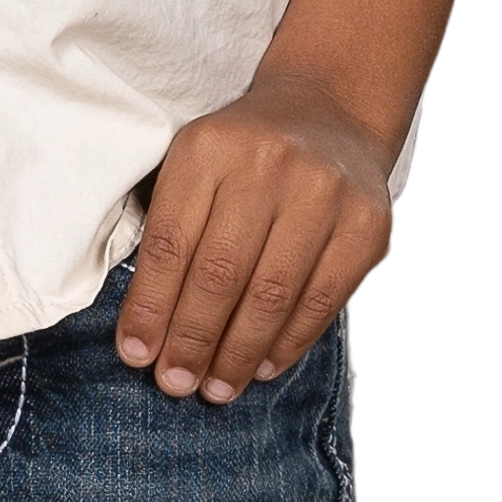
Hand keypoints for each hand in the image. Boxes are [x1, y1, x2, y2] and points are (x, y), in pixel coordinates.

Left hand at [114, 72, 397, 402]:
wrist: (329, 111)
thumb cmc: (243, 152)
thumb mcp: (195, 162)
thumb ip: (171, 229)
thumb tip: (147, 331)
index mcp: (209, 147)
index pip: (170, 242)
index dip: (150, 307)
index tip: (135, 355)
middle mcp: (267, 164)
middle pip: (219, 273)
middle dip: (192, 340)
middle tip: (174, 385)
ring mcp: (324, 193)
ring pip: (270, 294)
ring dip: (237, 354)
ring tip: (215, 389)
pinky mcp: (366, 224)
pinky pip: (320, 300)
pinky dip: (287, 343)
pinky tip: (261, 367)